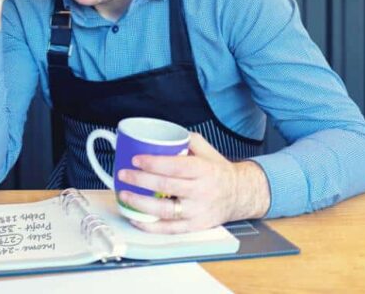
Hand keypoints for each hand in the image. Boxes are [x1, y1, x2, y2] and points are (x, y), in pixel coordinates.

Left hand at [116, 133, 269, 233]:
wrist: (240, 194)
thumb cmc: (218, 171)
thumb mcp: (206, 150)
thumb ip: (185, 140)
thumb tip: (159, 134)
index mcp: (203, 170)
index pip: (175, 166)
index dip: (153, 163)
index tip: (136, 159)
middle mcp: (201, 191)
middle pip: (166, 187)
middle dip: (140, 180)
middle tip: (123, 174)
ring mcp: (197, 211)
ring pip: (164, 210)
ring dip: (140, 203)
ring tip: (124, 194)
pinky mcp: (194, 226)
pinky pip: (169, 229)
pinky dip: (150, 225)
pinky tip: (136, 218)